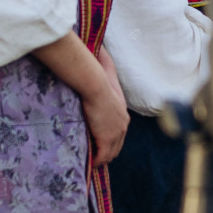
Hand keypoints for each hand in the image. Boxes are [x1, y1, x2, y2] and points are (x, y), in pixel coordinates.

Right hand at [34, 30, 129, 166]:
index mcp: (122, 112)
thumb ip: (103, 64)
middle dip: (108, 151)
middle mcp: (123, 124)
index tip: (103, 143)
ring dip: (102, 158)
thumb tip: (99, 48)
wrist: (95, 85)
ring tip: (92, 162)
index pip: (120, 131)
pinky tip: (90, 164)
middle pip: (118, 145)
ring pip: (111, 152)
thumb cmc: (97, 77)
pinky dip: (96, 160)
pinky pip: (102, 155)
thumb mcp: (104, 71)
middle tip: (97, 156)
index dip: (112, 138)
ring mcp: (116, 132)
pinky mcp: (107, 138)